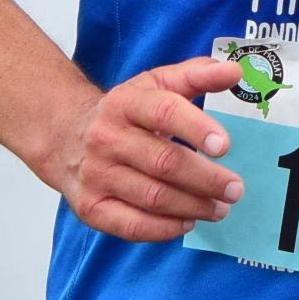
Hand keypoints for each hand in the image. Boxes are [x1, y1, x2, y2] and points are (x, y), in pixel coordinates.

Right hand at [37, 56, 247, 242]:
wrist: (64, 136)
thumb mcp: (156, 85)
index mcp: (124, 103)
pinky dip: (165, 229)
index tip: (224, 145)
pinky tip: (187, 222)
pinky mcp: (90, 207)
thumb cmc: (125, 113)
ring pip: (153, 197)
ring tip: (219, 208)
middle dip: (206, 179)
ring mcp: (95, 175)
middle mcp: (105, 138)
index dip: (197, 128)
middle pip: (164, 162)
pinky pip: (132, 225)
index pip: (164, 112)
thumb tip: (233, 70)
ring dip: (193, 206)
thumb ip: (197, 75)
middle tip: (234, 189)